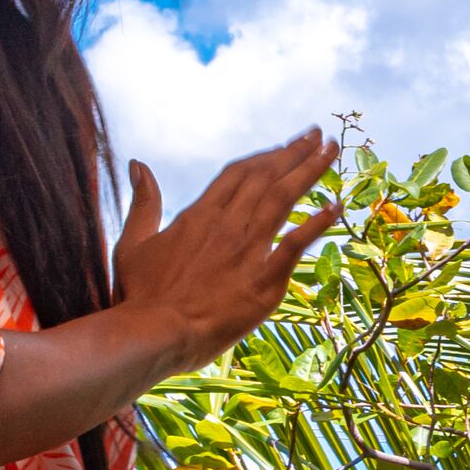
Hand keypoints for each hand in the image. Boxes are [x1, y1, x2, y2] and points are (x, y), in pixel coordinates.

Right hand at [112, 132, 341, 378]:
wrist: (153, 334)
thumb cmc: (140, 296)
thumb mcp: (133, 243)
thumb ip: (143, 203)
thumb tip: (138, 164)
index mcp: (199, 215)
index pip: (238, 173)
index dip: (265, 156)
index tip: (286, 146)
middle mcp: (227, 225)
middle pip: (266, 177)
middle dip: (295, 153)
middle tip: (318, 135)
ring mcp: (247, 251)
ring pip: (284, 199)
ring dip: (311, 171)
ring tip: (332, 150)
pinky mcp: (264, 281)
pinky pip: (295, 245)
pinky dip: (318, 223)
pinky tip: (337, 207)